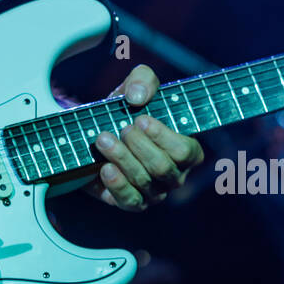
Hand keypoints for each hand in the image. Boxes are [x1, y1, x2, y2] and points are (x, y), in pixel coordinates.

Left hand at [90, 64, 203, 211]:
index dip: (163, 137)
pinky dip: (117, 184)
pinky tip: (105, 168)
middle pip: (163, 168)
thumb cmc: (127, 109)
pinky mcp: (132, 202)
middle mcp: (174, 175)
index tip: (141, 119)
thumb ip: (143, 80)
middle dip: (139, 146)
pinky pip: (129, 200)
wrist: (97, 131)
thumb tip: (138, 96)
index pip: (186, 152)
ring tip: (103, 139)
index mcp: (186, 150)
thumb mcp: (135, 86)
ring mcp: (154, 192)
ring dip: (121, 157)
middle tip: (122, 129)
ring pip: (143, 181)